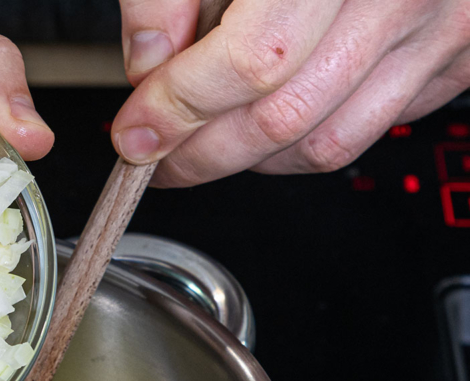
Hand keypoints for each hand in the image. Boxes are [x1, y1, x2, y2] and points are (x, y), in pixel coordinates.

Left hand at [111, 0, 469, 185]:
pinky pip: (367, 131)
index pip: (251, 61)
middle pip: (283, 115)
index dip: (180, 108)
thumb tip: (150, 63)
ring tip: (201, 144)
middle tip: (155, 155)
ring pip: (324, 142)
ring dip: (247, 159)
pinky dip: (302, 144)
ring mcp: (442, 26)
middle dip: (200, 154)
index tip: (136, 131)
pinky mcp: (456, 55)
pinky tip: (264, 122)